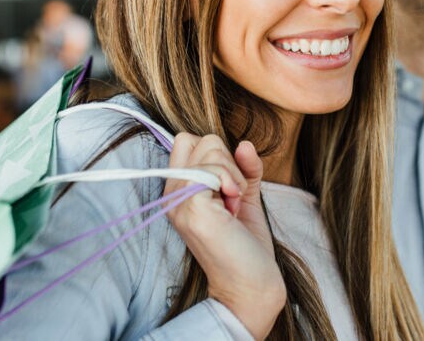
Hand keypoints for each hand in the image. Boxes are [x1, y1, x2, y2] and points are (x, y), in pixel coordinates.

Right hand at [164, 134, 285, 338]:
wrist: (252, 283)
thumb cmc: (247, 244)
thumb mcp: (244, 194)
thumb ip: (244, 167)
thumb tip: (245, 143)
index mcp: (179, 191)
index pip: (188, 141)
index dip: (217, 156)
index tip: (229, 188)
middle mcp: (171, 195)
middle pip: (200, 139)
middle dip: (227, 162)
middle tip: (232, 199)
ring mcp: (178, 201)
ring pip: (209, 148)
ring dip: (234, 174)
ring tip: (233, 207)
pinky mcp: (191, 207)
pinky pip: (214, 168)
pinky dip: (233, 180)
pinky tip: (234, 209)